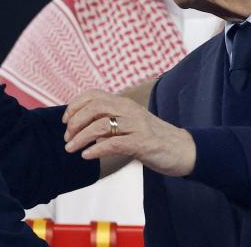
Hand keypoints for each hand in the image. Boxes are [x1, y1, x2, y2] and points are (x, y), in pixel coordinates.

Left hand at [62, 90, 195, 176]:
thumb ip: (112, 121)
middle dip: (75, 122)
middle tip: (67, 138)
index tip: (65, 121)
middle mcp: (130, 110)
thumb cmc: (155, 139)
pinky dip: (96, 149)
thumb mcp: (131, 124)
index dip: (75, 105)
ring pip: (101, 125)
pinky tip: (87, 156)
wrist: (185, 150)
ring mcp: (137, 125)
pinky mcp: (142, 142)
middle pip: (94, 107)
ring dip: (81, 137)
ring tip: (71, 149)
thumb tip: (83, 126)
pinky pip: (114, 143)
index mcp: (125, 103)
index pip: (93, 95)